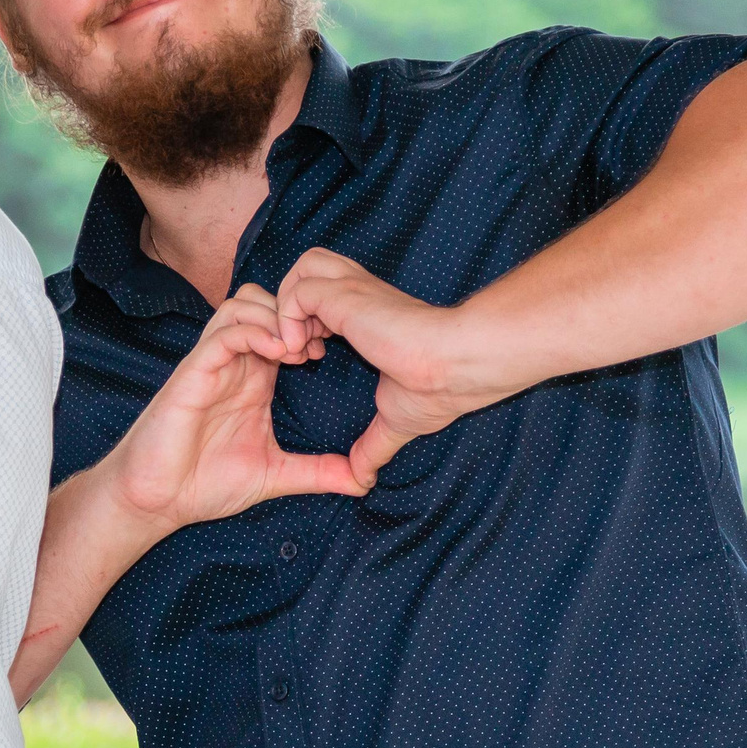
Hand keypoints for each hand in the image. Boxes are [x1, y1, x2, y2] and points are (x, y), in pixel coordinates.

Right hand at [105, 284, 366, 529]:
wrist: (157, 501)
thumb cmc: (205, 483)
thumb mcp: (275, 475)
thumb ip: (317, 472)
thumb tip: (362, 483)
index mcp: (254, 379)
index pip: (283, 327)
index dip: (312, 327)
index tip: (334, 351)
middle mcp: (234, 364)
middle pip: (264, 301)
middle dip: (296, 311)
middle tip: (319, 341)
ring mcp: (212, 364)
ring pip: (242, 305)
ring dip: (275, 316)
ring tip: (299, 348)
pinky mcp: (193, 373)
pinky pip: (224, 333)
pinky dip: (253, 333)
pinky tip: (278, 355)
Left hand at [273, 248, 520, 484]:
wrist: (457, 368)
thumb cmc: (438, 388)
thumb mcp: (395, 420)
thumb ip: (372, 445)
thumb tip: (363, 481)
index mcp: (368, 314)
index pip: (323, 294)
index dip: (308, 324)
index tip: (313, 360)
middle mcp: (360, 293)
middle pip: (309, 266)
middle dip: (293, 304)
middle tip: (301, 348)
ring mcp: (353, 289)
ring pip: (300, 268)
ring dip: (289, 308)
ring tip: (298, 349)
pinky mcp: (346, 294)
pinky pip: (297, 291)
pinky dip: (289, 318)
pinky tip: (303, 352)